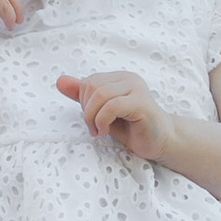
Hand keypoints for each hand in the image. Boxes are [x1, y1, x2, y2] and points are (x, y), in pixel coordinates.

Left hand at [58, 67, 172, 162]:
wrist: (161, 143)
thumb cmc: (132, 128)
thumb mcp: (101, 111)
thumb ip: (82, 96)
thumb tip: (60, 81)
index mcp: (119, 78)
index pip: (88, 82)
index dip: (83, 102)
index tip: (91, 121)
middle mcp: (129, 78)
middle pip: (91, 86)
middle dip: (87, 110)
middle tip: (94, 128)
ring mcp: (137, 89)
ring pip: (100, 94)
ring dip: (93, 117)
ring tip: (99, 131)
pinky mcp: (142, 103)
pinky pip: (112, 106)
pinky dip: (102, 121)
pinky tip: (106, 131)